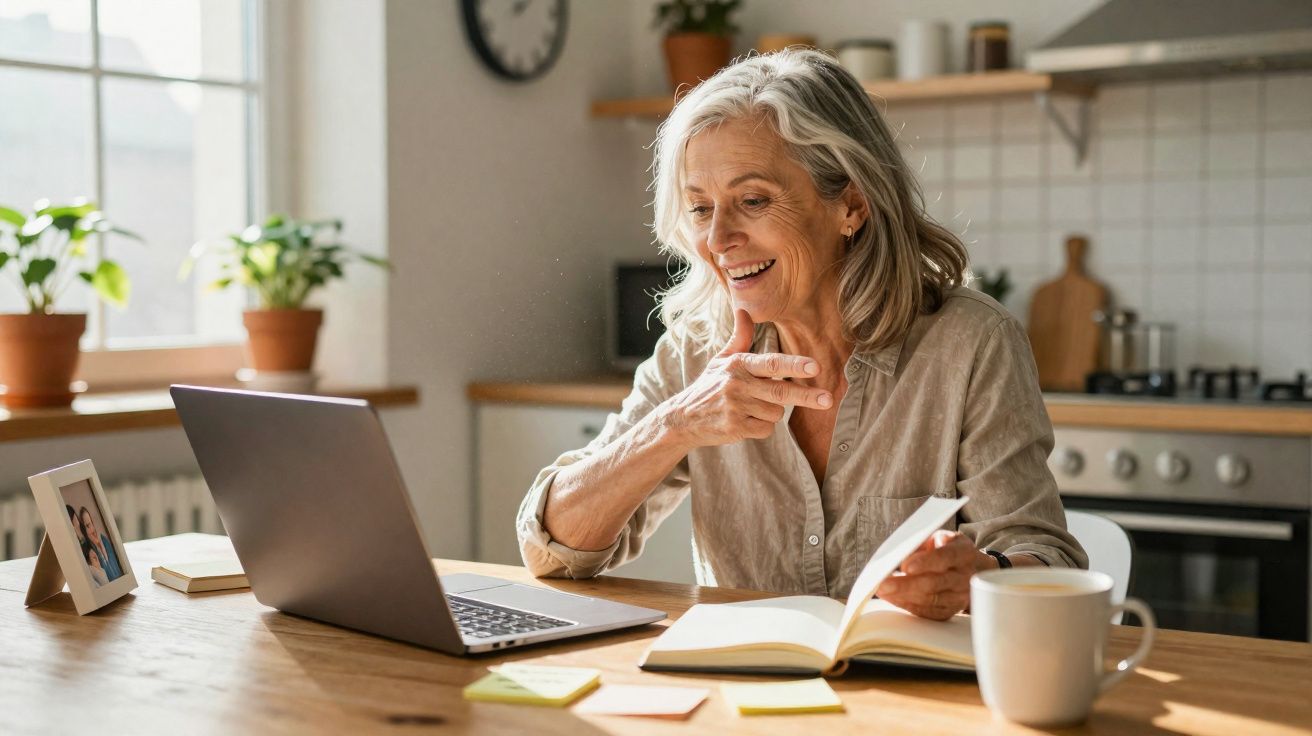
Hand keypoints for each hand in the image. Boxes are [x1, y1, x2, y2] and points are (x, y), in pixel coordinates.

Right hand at [660, 309, 832, 448]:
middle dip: (807, 396)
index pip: (771, 363)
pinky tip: (746, 422)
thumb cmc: (709, 386)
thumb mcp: (722, 359)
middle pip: (780, 391)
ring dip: (771, 413)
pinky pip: (765, 429)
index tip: (814, 367)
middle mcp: (737, 384)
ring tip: (751, 408)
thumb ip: (740, 337)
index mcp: (738, 364)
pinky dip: (761, 428)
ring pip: (775, 412)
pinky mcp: (735, 427)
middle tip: (828, 399)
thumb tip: (744, 308)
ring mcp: (736, 407)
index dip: (794, 365)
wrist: (683, 418)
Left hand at [875, 530, 991, 620]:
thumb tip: (904, 553)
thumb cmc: (950, 550)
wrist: (973, 570)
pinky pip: (929, 612)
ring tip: (883, 590)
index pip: (945, 557)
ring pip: (931, 600)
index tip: (905, 566)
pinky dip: (908, 605)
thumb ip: (923, 543)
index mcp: (963, 553)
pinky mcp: (951, 610)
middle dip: (906, 584)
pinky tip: (893, 598)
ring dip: (903, 596)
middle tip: (884, 583)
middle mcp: (964, 577)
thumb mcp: (940, 537)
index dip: (925, 562)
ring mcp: (960, 596)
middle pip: (935, 583)